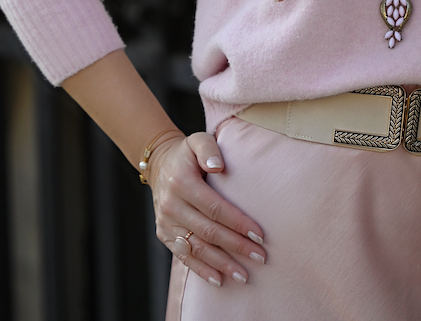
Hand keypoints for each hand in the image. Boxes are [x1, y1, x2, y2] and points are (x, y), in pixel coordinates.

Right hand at [146, 130, 265, 286]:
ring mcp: (166, 223)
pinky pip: (184, 256)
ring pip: (197, 248)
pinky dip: (201, 270)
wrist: (160, 164)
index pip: (215, 208)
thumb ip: (208, 149)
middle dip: (237, 247)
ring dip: (222, 264)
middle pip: (209, 231)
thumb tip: (218, 166)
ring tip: (244, 275)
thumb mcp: (197, 140)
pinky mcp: (164, 234)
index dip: (238, 222)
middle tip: (260, 257)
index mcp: (182, 183)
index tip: (259, 234)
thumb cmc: (187, 153)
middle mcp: (172, 206)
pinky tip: (219, 279)